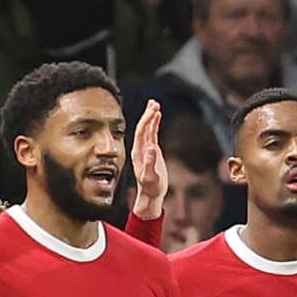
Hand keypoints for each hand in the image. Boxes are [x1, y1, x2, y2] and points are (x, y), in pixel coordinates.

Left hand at [129, 99, 166, 221]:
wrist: (150, 194)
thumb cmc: (151, 188)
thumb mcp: (150, 177)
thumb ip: (150, 163)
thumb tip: (151, 148)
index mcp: (138, 153)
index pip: (141, 132)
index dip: (146, 121)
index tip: (153, 111)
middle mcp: (140, 148)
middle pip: (143, 127)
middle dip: (148, 115)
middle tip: (154, 103)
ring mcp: (146, 148)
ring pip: (147, 129)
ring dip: (150, 116)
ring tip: (155, 104)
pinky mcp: (152, 150)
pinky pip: (152, 133)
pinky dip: (155, 123)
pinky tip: (157, 115)